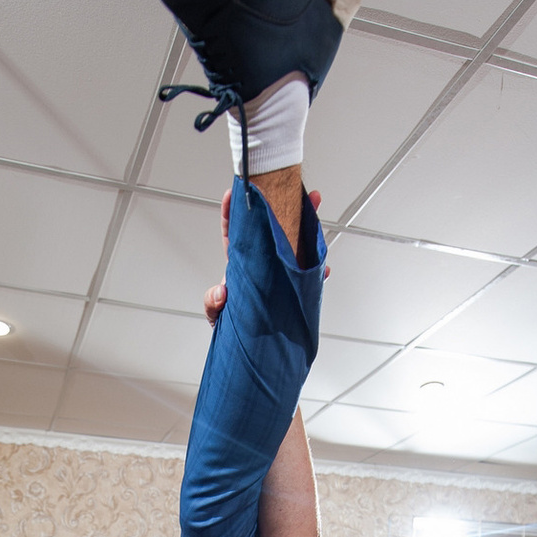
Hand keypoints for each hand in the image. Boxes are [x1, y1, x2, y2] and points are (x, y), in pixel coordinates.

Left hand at [206, 188, 323, 324]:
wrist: (251, 344)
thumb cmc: (233, 323)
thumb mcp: (215, 312)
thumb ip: (213, 301)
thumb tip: (221, 292)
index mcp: (239, 264)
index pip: (234, 232)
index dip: (233, 211)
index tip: (235, 191)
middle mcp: (259, 265)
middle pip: (270, 230)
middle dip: (282, 208)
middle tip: (291, 192)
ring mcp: (276, 275)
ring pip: (291, 248)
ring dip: (304, 232)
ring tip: (314, 214)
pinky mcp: (289, 290)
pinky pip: (303, 277)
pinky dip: (315, 273)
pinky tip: (322, 268)